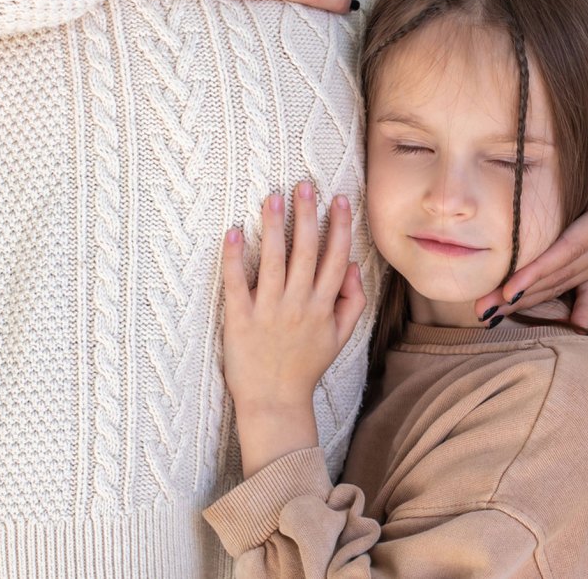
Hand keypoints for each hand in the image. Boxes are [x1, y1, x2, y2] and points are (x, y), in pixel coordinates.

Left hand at [220, 182, 365, 416]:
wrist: (275, 401)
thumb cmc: (306, 366)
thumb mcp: (340, 336)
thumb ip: (352, 301)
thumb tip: (350, 265)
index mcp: (323, 306)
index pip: (335, 256)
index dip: (338, 226)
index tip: (338, 199)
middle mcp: (298, 304)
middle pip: (306, 251)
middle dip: (306, 215)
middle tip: (304, 185)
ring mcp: (269, 310)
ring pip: (274, 260)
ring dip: (274, 226)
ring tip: (272, 196)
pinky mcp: (240, 319)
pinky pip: (237, 283)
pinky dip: (234, 257)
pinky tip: (235, 231)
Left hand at [474, 108, 587, 327]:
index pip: (573, 244)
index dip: (543, 266)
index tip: (512, 285)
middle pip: (564, 271)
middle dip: (524, 291)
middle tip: (485, 308)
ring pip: (570, 280)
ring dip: (534, 299)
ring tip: (495, 314)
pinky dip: (581, 307)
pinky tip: (570, 328)